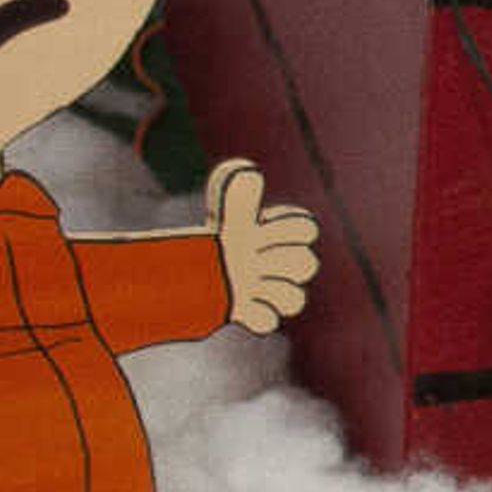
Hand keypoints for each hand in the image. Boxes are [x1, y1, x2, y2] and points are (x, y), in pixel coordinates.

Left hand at [205, 157, 320, 331]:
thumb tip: (248, 170)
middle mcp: (279, 263)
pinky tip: (237, 307)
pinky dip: (254, 315)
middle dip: (278, 260)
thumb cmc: (212, 245)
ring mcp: (269, 291)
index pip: (305, 228)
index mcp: (278, 236)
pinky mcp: (256, 315)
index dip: (284, 228)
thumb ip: (237, 198)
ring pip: (294, 298)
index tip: (258, 226)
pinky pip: (268, 321)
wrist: (184, 281)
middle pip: (307, 264)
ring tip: (244, 286)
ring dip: (269, 291)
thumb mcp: (227, 221)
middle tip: (249, 258)